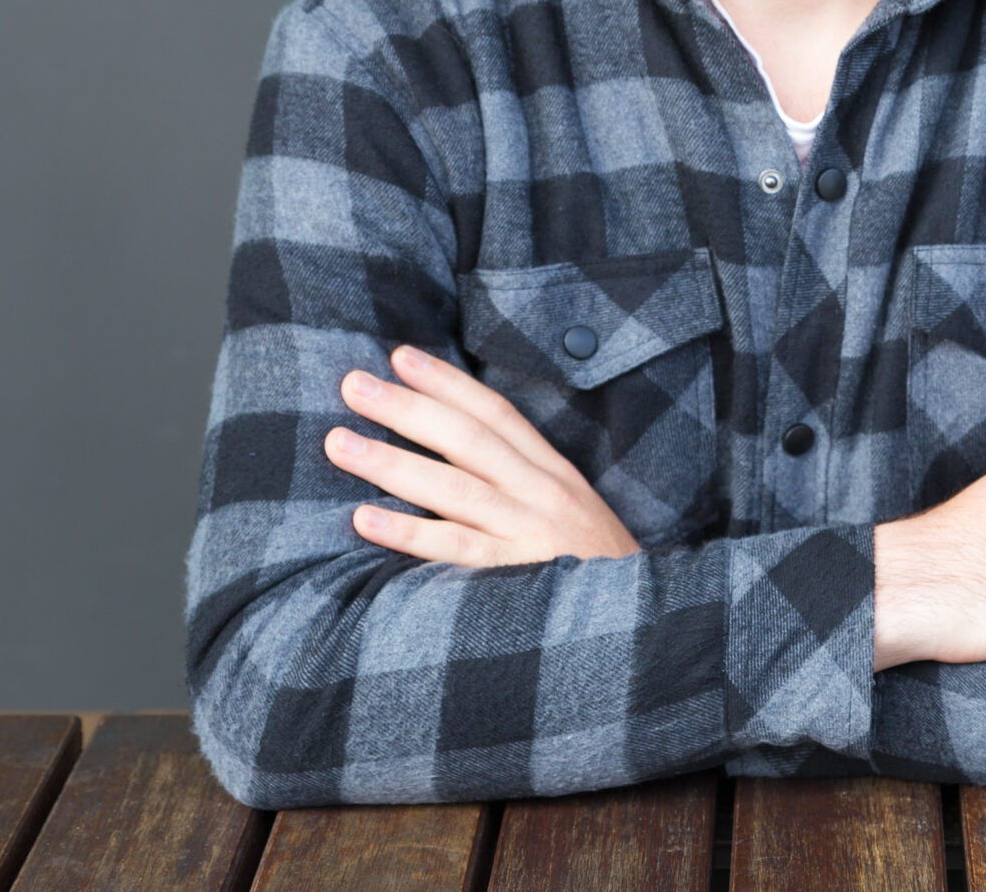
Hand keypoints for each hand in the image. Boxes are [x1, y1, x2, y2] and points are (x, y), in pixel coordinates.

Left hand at [325, 343, 639, 566]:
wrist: (646, 628)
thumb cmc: (592, 572)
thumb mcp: (570, 512)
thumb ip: (521, 481)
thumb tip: (454, 450)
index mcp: (555, 474)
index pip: (496, 414)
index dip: (448, 382)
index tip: (400, 356)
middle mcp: (544, 494)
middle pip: (467, 438)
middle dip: (407, 408)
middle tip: (352, 384)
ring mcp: (531, 536)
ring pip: (454, 488)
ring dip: (392, 462)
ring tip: (339, 443)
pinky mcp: (517, 581)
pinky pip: (454, 551)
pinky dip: (408, 533)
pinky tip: (364, 519)